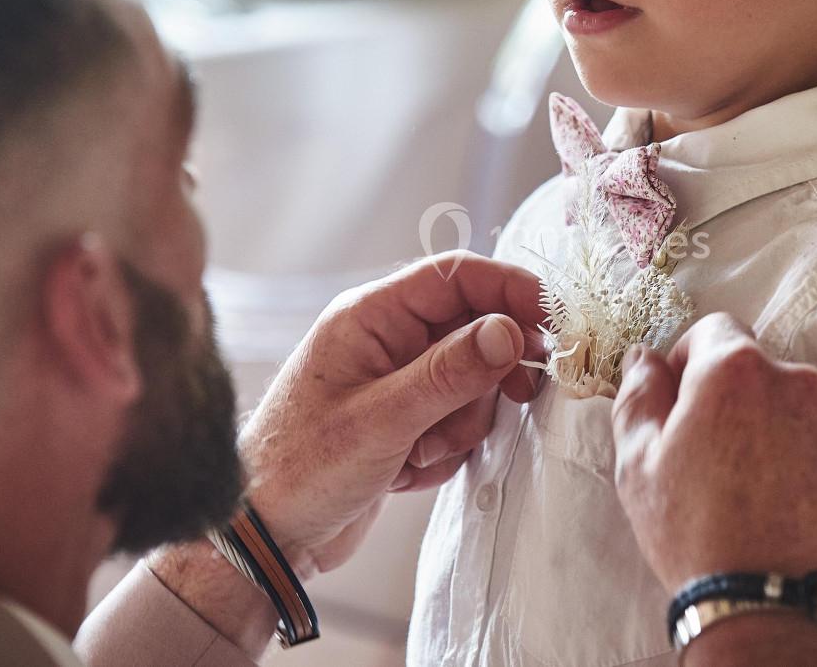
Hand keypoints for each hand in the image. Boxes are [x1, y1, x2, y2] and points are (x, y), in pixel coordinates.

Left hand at [238, 252, 545, 577]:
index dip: (509, 291)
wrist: (264, 540)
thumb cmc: (301, 470)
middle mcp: (386, 340)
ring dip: (462, 422)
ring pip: (472, 382)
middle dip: (488, 374)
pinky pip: (457, 420)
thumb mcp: (382, 420)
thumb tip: (509, 330)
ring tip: (421, 452)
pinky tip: (407, 471)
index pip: (456, 276)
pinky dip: (446, 449)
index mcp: (370, 316)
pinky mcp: (405, 421)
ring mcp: (397, 382)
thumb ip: (450, 373)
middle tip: (511, 398)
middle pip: (474, 330)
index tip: (552, 321)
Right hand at [612, 313, 816, 611]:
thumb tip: (645, 357)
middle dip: (750, 405)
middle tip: (733, 464)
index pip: (718, 331)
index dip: (697, 364)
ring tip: (778, 492)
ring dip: (798, 434)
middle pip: (771, 373)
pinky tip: (815, 506)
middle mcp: (803, 380)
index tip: (693, 402)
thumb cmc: (694, 538)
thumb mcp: (638, 465)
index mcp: (735, 371)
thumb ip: (639, 394)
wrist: (768, 613)